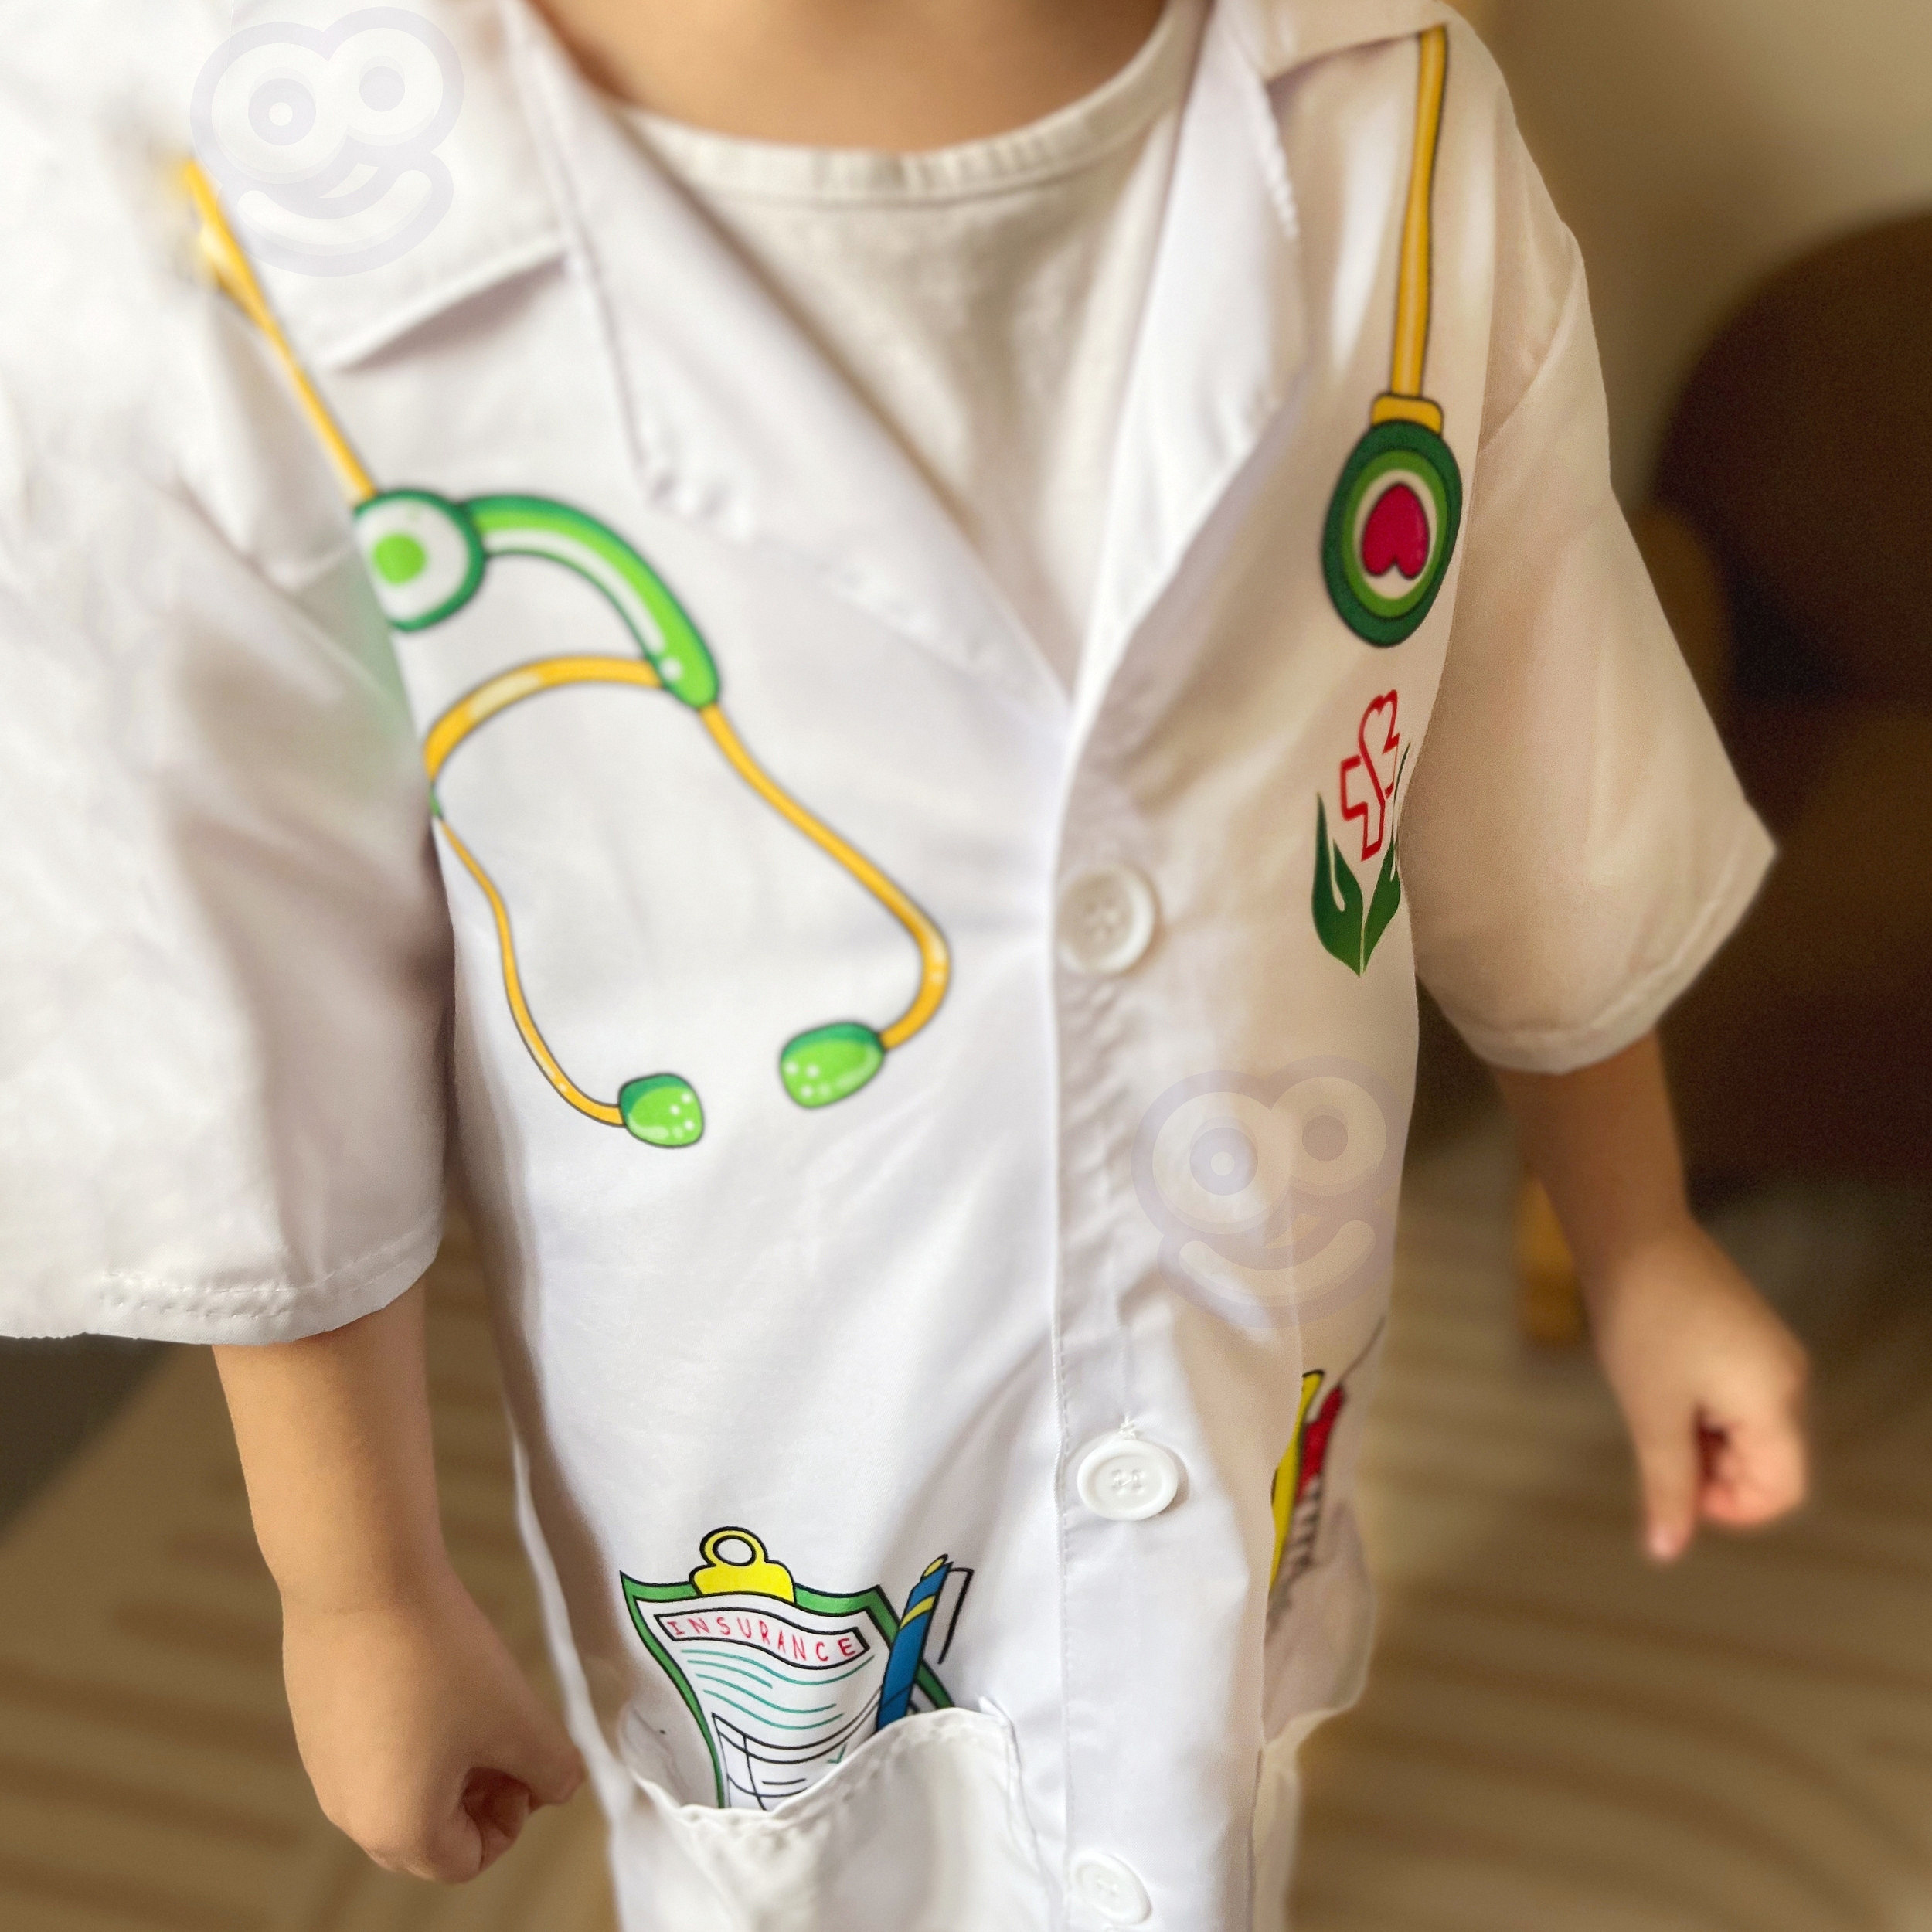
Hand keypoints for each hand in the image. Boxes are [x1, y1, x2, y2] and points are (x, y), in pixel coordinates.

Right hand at [280, 1564, 585, 1881]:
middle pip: (428, 1837)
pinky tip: (429, 1677)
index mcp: (399, 1831)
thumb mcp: (517, 1718)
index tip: (527, 1762)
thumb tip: (561, 1786)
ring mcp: (324, 1769)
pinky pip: (369, 1753)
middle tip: (505, 1739)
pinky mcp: (312, 1723)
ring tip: (472, 1705)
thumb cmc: (441, 1658)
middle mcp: (349, 1814)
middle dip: (478, 1798)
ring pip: (397, 1792)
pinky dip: (407, 1736)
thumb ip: (551, 1767)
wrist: (361, 1580)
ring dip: (444, 1766)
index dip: (512, 1819)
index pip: (467, 1861)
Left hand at [1585, 1217, 1809, 1563]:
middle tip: (1652, 1438)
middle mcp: (1786, 1378)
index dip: (1730, 1509)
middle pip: (1766, 1461)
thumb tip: (1665, 1551)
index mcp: (1775, 1401)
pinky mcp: (1746, 1337)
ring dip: (1700, 1439)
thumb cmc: (1642, 1322)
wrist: (1632, 1235)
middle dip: (1710, 1471)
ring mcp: (1769, 1354)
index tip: (1674, 1489)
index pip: (1781, 1490)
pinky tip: (1659, 1382)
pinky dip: (1700, 1409)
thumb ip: (1665, 1486)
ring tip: (1651, 1403)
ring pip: (1746, 1430)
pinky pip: (1736, 1396)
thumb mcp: (1650, 1414)